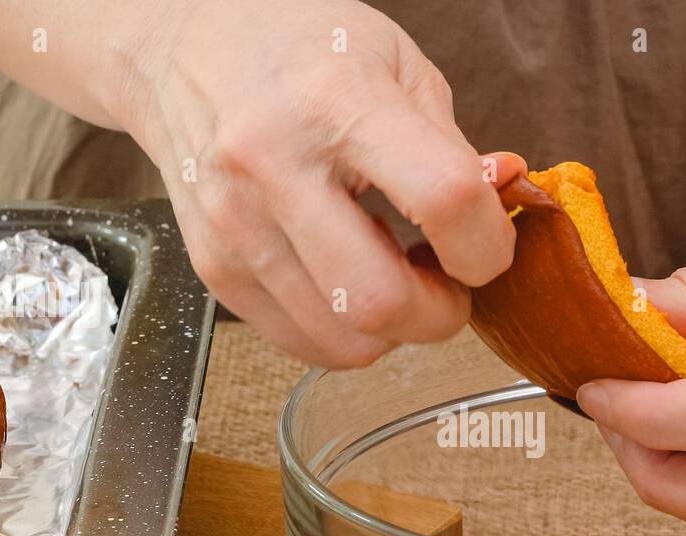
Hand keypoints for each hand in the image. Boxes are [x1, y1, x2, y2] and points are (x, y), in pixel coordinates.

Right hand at [125, 0, 520, 366]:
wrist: (184, 44)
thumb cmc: (297, 45)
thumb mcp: (395, 63)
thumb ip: (453, 148)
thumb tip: (502, 207)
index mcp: (336, 102)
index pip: (444, 199)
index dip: (488, 245)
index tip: (488, 247)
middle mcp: (274, 167)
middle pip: (382, 303)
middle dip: (440, 314)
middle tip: (446, 280)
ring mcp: (236, 226)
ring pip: (344, 340)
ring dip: (393, 328)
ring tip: (394, 274)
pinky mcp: (214, 267)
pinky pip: (302, 342)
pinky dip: (345, 330)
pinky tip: (349, 280)